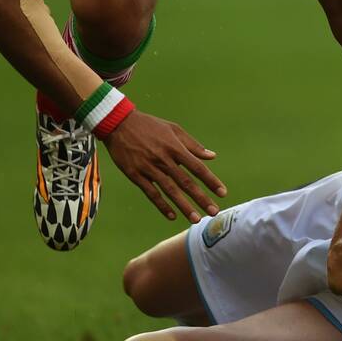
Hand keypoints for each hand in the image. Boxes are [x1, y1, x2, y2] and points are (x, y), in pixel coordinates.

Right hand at [102, 111, 226, 221]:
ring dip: (184, 206)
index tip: (222, 193)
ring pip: (170, 190)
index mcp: (175, 147)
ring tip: (196, 219)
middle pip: (186, 182)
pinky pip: (151, 193)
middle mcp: (163, 159)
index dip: (210, 181)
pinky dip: (162, 205)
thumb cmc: (149, 125)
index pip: (197, 167)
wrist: (119, 123)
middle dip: (201, 198)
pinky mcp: (135, 174)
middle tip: (214, 212)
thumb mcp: (173, 129)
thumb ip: (193, 145)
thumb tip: (212, 156)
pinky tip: (172, 216)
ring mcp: (148, 168)